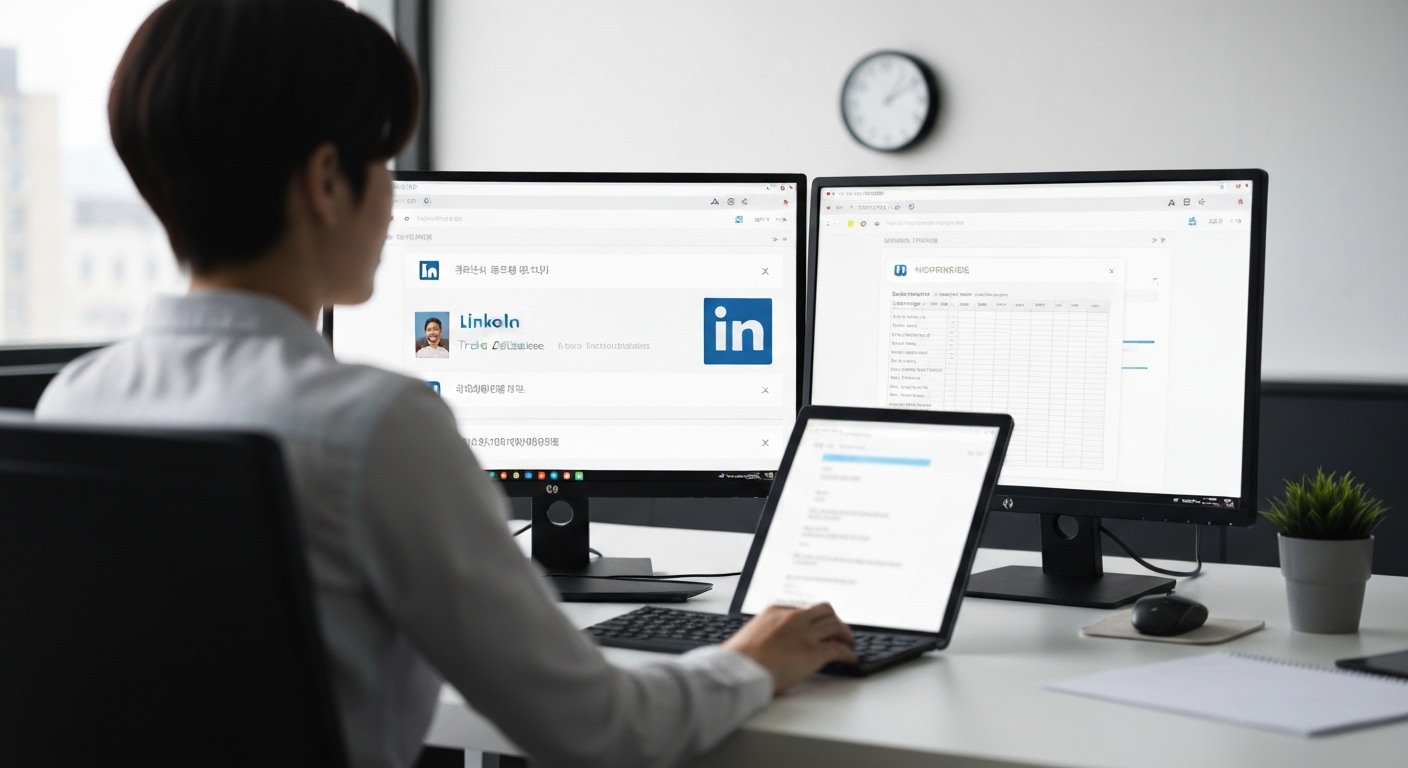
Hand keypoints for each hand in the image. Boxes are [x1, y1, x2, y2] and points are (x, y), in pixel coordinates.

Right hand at [723, 603, 857, 693]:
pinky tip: (850, 660)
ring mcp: (805, 634)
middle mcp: (794, 618)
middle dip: (835, 621)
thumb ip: (765, 634)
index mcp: (776, 611)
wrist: (739, 669)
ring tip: (848, 645)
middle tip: (838, 632)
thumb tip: (770, 646)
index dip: (815, 619)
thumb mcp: (751, 635)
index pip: (803, 609)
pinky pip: (839, 649)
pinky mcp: (814, 652)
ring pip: (836, 625)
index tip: (818, 627)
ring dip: (845, 636)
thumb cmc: (739, 658)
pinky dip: (849, 654)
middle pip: (825, 611)